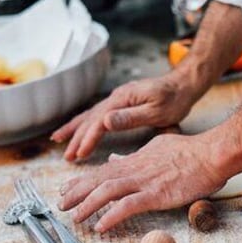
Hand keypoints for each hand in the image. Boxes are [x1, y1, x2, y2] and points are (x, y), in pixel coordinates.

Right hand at [51, 74, 197, 161]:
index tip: (80, 154)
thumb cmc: (173, 99)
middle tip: (66, 157)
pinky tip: (77, 129)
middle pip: (89, 119)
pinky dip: (84, 122)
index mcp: (122, 99)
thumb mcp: (156, 111)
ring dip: (74, 129)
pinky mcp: (120, 102)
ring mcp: (117, 99)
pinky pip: (97, 114)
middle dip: (76, 138)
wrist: (183, 85)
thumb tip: (105, 121)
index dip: (88, 139)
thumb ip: (130, 117)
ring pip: (89, 115)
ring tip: (58, 141)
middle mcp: (116, 97)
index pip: (99, 122)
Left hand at [58, 132, 226, 230]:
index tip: (68, 187)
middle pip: (98, 179)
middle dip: (77, 192)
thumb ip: (138, 155)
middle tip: (61, 204)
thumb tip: (119, 157)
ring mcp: (144, 182)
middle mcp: (135, 169)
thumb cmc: (193, 152)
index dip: (84, 179)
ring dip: (88, 205)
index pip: (104, 169)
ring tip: (74, 217)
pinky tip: (101, 226)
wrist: (212, 154)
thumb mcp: (159, 147)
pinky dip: (112, 216)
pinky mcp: (156, 194)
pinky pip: (128, 206)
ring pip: (107, 191)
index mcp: (137, 159)